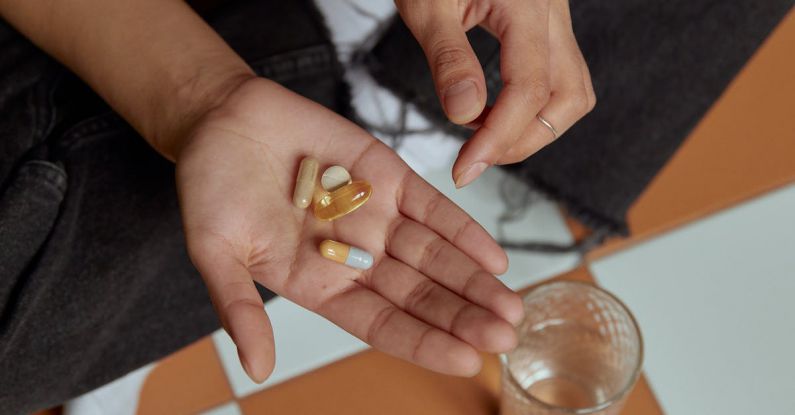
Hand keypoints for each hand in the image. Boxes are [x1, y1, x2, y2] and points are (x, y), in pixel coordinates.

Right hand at [175, 78, 523, 381]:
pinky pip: (432, 207)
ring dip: (473, 281)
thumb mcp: (214, 251)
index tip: (464, 360)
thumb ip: (239, 307)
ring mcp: (375, 216)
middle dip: (462, 317)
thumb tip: (257, 369)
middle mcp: (355, 256)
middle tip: (505, 338)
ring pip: (434, 256)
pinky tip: (493, 257)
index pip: (380, 323)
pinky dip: (462, 230)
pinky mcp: (387, 175)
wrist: (221, 120)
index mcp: (318, 284)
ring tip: (510, 308)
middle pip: (418, 295)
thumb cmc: (211, 189)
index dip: (422, 342)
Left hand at [396, 0, 595, 185]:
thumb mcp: (426, 4)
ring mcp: (555, 21)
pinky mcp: (546, 28)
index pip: (529, 89)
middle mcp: (552, 15)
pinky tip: (495, 113)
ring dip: (536, 128)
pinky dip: (534, 107)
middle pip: (568, 97)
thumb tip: (466, 116)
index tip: (466, 168)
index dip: (499, 138)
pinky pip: (559, 77)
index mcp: (526, 6)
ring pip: (572, 91)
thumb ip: (448, 58)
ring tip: (487, 138)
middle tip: (476, 156)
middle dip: (524, 139)